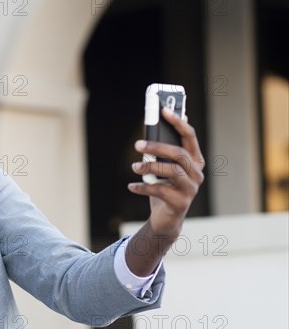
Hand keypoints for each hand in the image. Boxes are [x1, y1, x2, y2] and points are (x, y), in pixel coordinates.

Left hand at [128, 109, 204, 238]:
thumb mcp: (165, 167)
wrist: (166, 218)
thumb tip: (161, 121)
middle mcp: (197, 173)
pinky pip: (159, 190)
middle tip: (138, 145)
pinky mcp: (180, 203)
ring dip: (149, 167)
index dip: (178, 122)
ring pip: (171, 171)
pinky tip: (131, 186)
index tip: (163, 110)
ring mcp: (191, 189)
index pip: (190, 136)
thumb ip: (164, 149)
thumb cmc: (165, 187)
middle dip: (157, 147)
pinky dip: (142, 187)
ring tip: (134, 167)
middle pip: (179, 154)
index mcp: (195, 160)